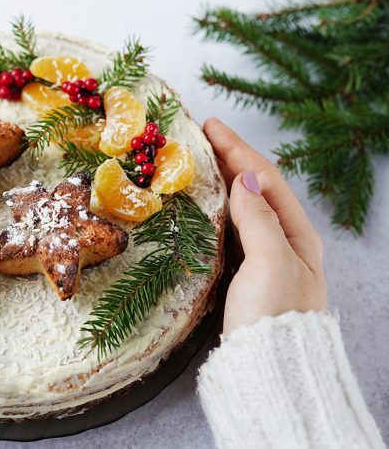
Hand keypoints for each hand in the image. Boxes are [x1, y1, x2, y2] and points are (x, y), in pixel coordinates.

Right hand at [203, 118, 326, 334]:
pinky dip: (215, 206)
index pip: (265, 178)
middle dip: (229, 157)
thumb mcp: (270, 262)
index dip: (237, 148)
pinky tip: (201, 202)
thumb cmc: (272, 315)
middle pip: (254, 187)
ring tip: (198, 159)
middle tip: (199, 135)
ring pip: (241, 206)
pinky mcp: (244, 273)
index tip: (210, 125)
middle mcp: (283, 241)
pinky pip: (230, 227)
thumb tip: (245, 178)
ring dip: (221, 179)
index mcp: (296, 234)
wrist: (269, 368)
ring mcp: (264, 257)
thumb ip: (258, 218)